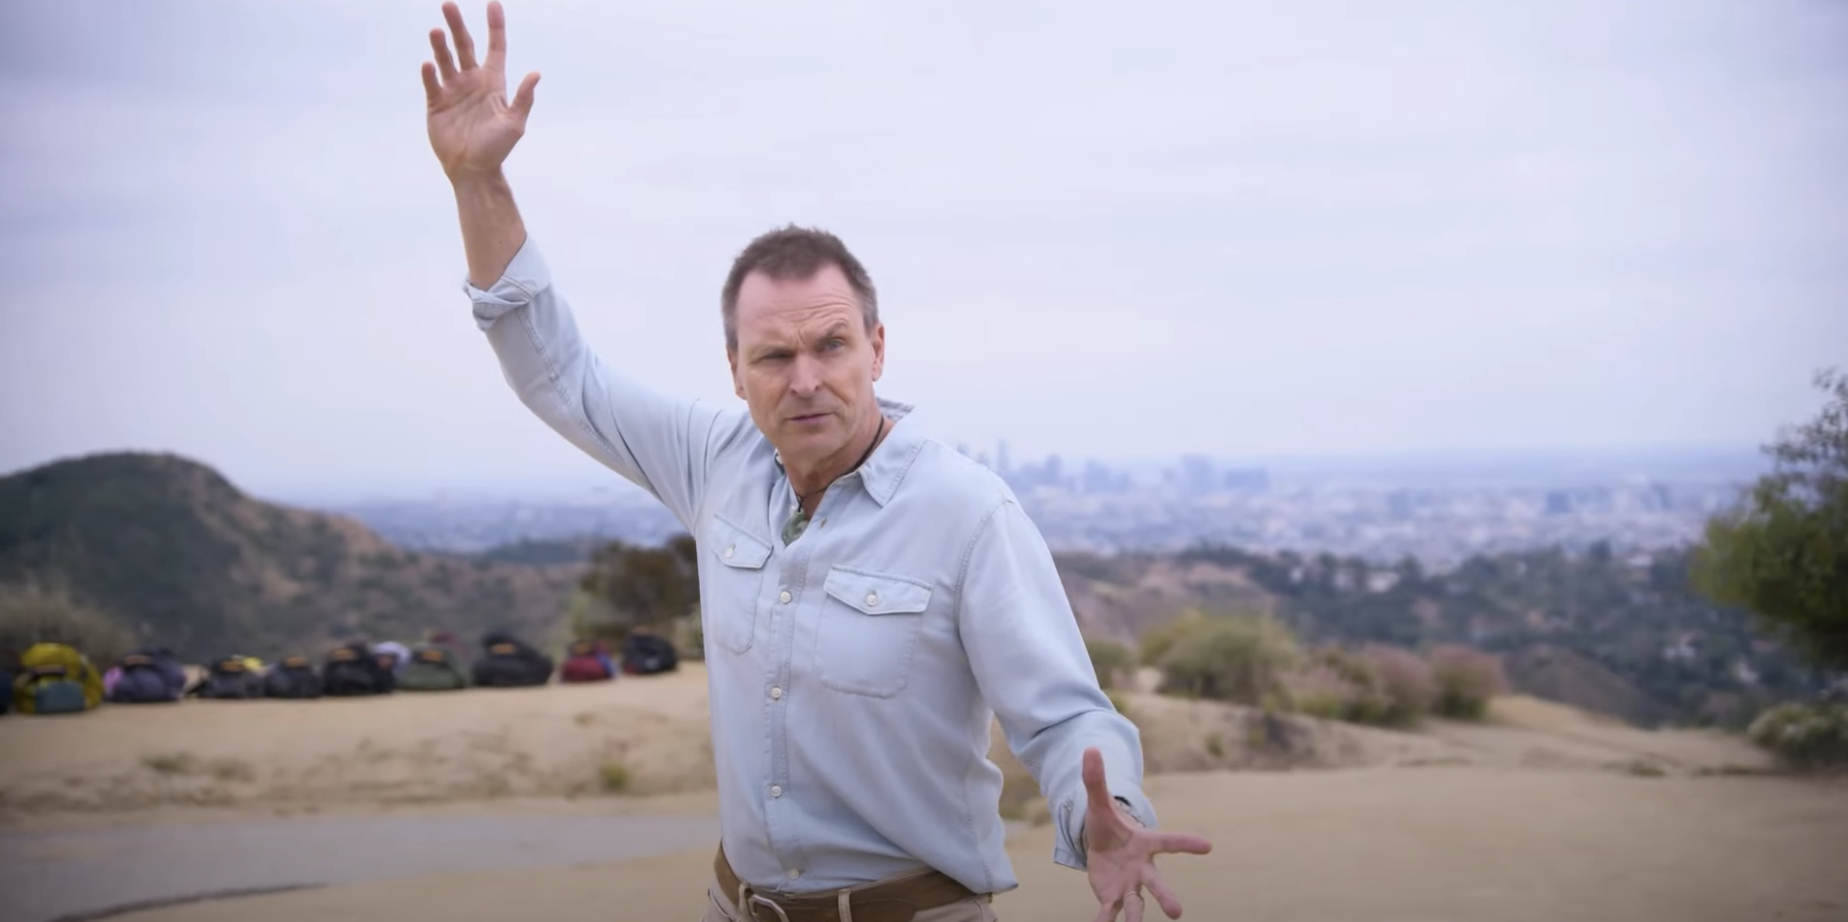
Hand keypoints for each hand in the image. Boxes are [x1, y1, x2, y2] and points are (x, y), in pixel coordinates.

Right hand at [421, 1, 539, 179]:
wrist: (473, 170)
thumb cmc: (497, 148)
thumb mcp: (514, 124)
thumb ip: (523, 99)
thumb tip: (535, 74)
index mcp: (493, 82)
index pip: (495, 47)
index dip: (495, 26)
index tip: (493, 4)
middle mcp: (471, 81)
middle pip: (465, 46)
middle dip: (457, 26)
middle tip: (448, 5)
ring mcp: (453, 90)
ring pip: (445, 60)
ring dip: (440, 46)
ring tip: (436, 31)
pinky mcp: (436, 103)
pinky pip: (432, 84)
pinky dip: (430, 74)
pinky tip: (429, 65)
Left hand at [1081, 748, 1211, 920]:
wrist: (1103, 850)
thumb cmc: (1109, 826)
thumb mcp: (1098, 802)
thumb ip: (1096, 779)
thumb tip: (1088, 748)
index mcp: (1145, 843)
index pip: (1169, 841)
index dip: (1187, 843)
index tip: (1208, 846)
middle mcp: (1142, 868)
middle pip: (1156, 882)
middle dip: (1166, 896)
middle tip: (1177, 913)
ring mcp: (1128, 885)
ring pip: (1136, 903)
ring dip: (1136, 917)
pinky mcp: (1112, 897)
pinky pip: (1109, 912)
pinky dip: (1104, 921)